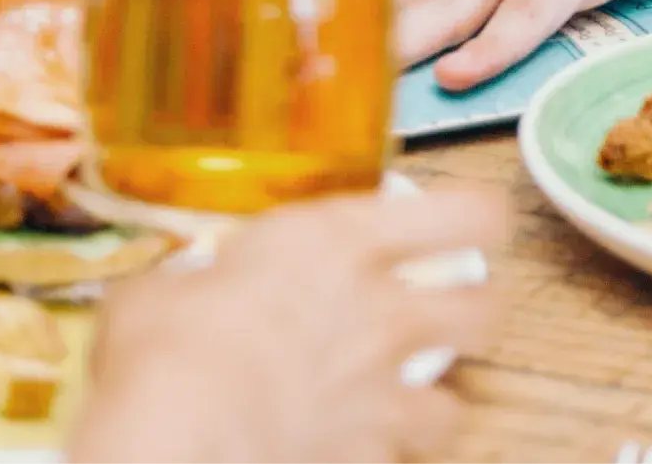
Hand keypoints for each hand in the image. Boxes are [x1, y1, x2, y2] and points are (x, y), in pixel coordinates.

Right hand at [69, 189, 509, 463]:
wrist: (182, 431)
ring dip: (439, 401)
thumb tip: (172, 291)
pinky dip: (386, 454)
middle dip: (478, 311)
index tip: (474, 219)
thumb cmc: (169, 342)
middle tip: (453, 311)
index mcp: (338, 241)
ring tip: (414, 400)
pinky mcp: (369, 456)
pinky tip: (359, 447)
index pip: (461, 212)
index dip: (480, 216)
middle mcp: (380, 310)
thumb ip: (191, 283)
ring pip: (460, 402)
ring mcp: (382, 391)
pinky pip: (403, 459)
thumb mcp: (166, 287)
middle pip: (485, 309)